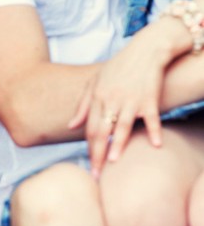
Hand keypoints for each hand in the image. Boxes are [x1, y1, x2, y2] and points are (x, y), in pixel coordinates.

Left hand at [69, 19, 188, 176]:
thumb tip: (70, 126)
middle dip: (98, 154)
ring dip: (118, 144)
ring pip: (123, 125)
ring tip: (114, 162)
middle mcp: (111, 100)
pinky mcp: (149, 97)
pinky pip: (151, 117)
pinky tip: (155, 145)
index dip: (89, 149)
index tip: (90, 166)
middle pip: (102, 131)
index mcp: (97, 98)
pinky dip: (154, 130)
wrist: (145, 50)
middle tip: (97, 175)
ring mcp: (130, 99)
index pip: (90, 129)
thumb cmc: (119, 67)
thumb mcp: (95, 82)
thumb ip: (82, 105)